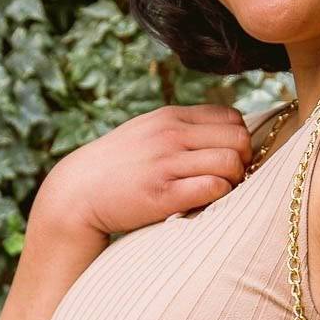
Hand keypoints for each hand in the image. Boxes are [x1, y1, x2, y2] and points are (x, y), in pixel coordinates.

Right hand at [34, 104, 252, 240]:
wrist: (76, 193)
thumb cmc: (118, 168)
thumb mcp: (147, 132)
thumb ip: (181, 129)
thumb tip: (225, 135)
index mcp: (170, 116)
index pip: (231, 118)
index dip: (238, 140)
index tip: (228, 159)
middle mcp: (170, 134)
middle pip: (239, 139)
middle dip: (243, 161)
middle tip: (229, 180)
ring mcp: (166, 163)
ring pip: (231, 162)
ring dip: (234, 182)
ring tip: (218, 193)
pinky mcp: (163, 194)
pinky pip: (214, 188)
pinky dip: (219, 197)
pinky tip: (204, 203)